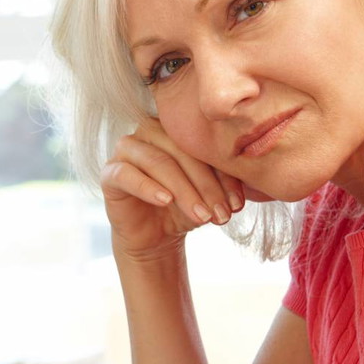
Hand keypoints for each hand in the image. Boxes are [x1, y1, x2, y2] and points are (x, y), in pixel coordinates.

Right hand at [101, 117, 257, 260]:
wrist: (156, 235)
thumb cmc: (186, 206)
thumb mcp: (210, 193)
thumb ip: (225, 179)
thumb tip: (253, 176)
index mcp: (176, 128)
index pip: (202, 144)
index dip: (223, 174)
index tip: (238, 204)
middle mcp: (149, 131)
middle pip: (181, 151)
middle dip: (206, 185)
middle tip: (221, 214)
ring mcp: (126, 149)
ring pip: (158, 162)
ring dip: (183, 191)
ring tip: (202, 216)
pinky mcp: (110, 172)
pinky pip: (126, 174)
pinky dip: (148, 187)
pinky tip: (166, 202)